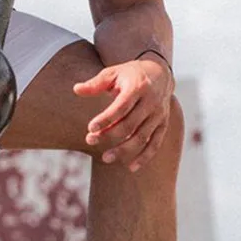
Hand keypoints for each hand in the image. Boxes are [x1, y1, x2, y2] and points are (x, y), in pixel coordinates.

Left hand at [73, 56, 173, 171]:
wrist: (160, 73)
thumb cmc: (130, 74)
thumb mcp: (113, 73)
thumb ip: (96, 83)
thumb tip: (76, 89)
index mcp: (138, 87)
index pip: (121, 107)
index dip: (106, 119)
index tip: (90, 128)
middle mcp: (151, 102)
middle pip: (130, 124)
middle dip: (110, 135)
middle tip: (90, 141)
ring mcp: (159, 114)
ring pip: (142, 137)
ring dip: (124, 150)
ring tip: (105, 158)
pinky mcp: (163, 124)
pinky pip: (155, 143)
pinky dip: (144, 157)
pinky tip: (131, 167)